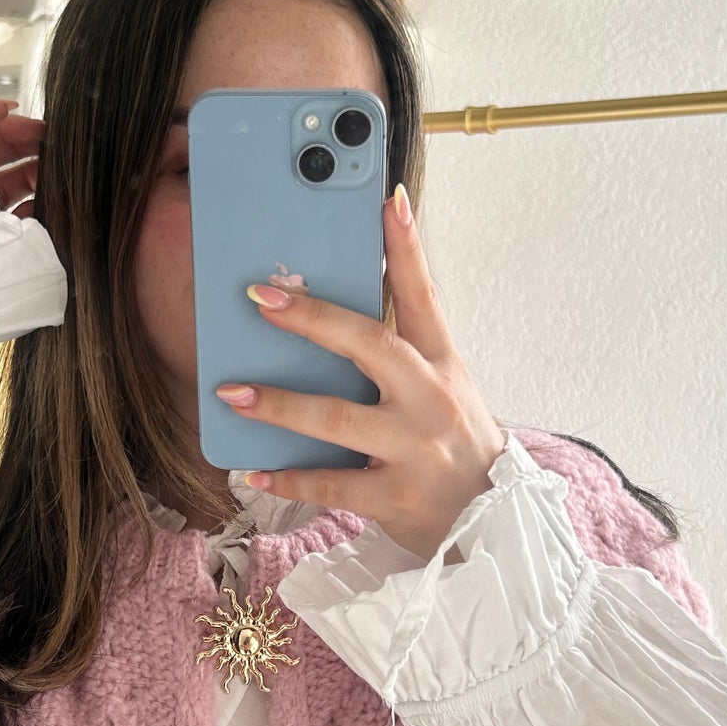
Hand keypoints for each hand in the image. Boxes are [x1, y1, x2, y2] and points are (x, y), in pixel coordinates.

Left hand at [214, 187, 505, 564]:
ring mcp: (414, 450)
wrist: (493, 526)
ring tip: (232, 393)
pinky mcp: (395, 498)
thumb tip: (330, 327)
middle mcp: (431, 401)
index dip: (406, 248)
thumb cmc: (455, 451)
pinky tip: (253, 472)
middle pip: (371, 345)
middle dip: (313, 319)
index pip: (424, 298)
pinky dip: (288, 480)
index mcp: (443, 367)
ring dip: (280, 404)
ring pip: (338, 419)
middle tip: (260, 297)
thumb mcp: (446, 394)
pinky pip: (332, 486)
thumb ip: (400, 360)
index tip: (387, 199)